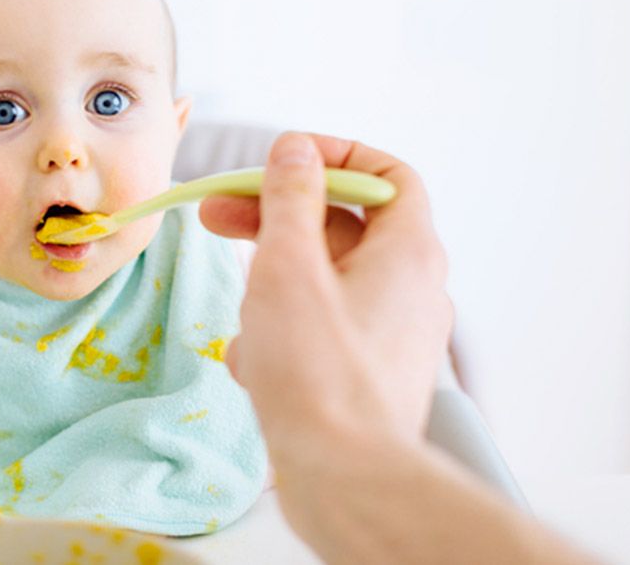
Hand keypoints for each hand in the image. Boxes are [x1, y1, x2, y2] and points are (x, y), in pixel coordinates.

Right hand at [200, 133, 452, 445]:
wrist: (344, 480)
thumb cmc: (317, 373)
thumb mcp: (289, 266)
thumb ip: (290, 198)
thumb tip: (295, 150)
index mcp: (409, 252)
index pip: (388, 174)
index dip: (335, 156)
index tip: (282, 159)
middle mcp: (412, 290)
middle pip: (344, 227)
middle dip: (277, 218)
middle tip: (218, 215)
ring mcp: (392, 335)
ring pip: (325, 282)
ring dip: (273, 284)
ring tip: (241, 312)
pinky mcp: (368, 375)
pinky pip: (322, 331)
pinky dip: (283, 333)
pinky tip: (252, 361)